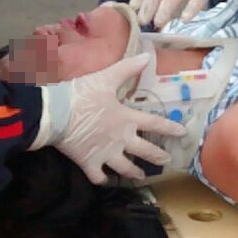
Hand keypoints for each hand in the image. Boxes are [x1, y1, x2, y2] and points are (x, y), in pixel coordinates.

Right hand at [48, 53, 186, 183]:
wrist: (55, 114)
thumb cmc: (81, 95)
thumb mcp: (105, 78)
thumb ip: (127, 68)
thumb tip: (147, 56)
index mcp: (126, 119)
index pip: (154, 124)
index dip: (169, 128)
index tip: (182, 134)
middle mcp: (120, 140)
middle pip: (145, 151)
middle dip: (158, 156)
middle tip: (167, 161)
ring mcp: (106, 154)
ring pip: (125, 168)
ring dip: (134, 173)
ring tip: (140, 176)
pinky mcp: (89, 163)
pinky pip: (98, 177)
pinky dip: (102, 180)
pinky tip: (105, 180)